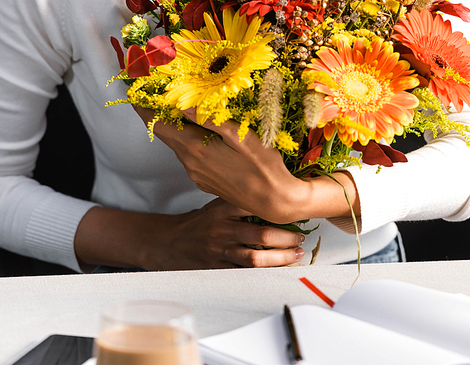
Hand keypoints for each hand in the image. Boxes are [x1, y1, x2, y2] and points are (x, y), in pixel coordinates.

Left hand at [135, 106, 359, 224]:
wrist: (276, 203)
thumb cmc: (264, 167)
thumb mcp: (240, 137)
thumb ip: (210, 120)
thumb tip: (183, 105)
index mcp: (196, 150)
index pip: (160, 126)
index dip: (147, 110)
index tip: (137, 95)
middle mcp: (191, 164)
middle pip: (168, 135)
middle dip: (161, 115)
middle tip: (159, 94)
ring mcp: (197, 175)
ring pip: (181, 145)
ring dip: (178, 128)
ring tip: (183, 107)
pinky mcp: (206, 182)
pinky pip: (191, 156)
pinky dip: (190, 141)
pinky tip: (203, 132)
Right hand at [146, 198, 306, 268]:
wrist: (169, 242)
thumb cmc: (198, 222)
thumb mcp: (215, 204)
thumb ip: (239, 201)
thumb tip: (274, 197)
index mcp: (223, 208)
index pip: (255, 205)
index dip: (278, 208)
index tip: (295, 209)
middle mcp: (222, 228)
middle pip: (260, 234)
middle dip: (285, 237)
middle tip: (301, 237)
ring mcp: (219, 250)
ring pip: (255, 257)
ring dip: (280, 258)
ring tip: (296, 254)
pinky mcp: (217, 268)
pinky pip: (244, 272)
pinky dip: (263, 272)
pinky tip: (278, 270)